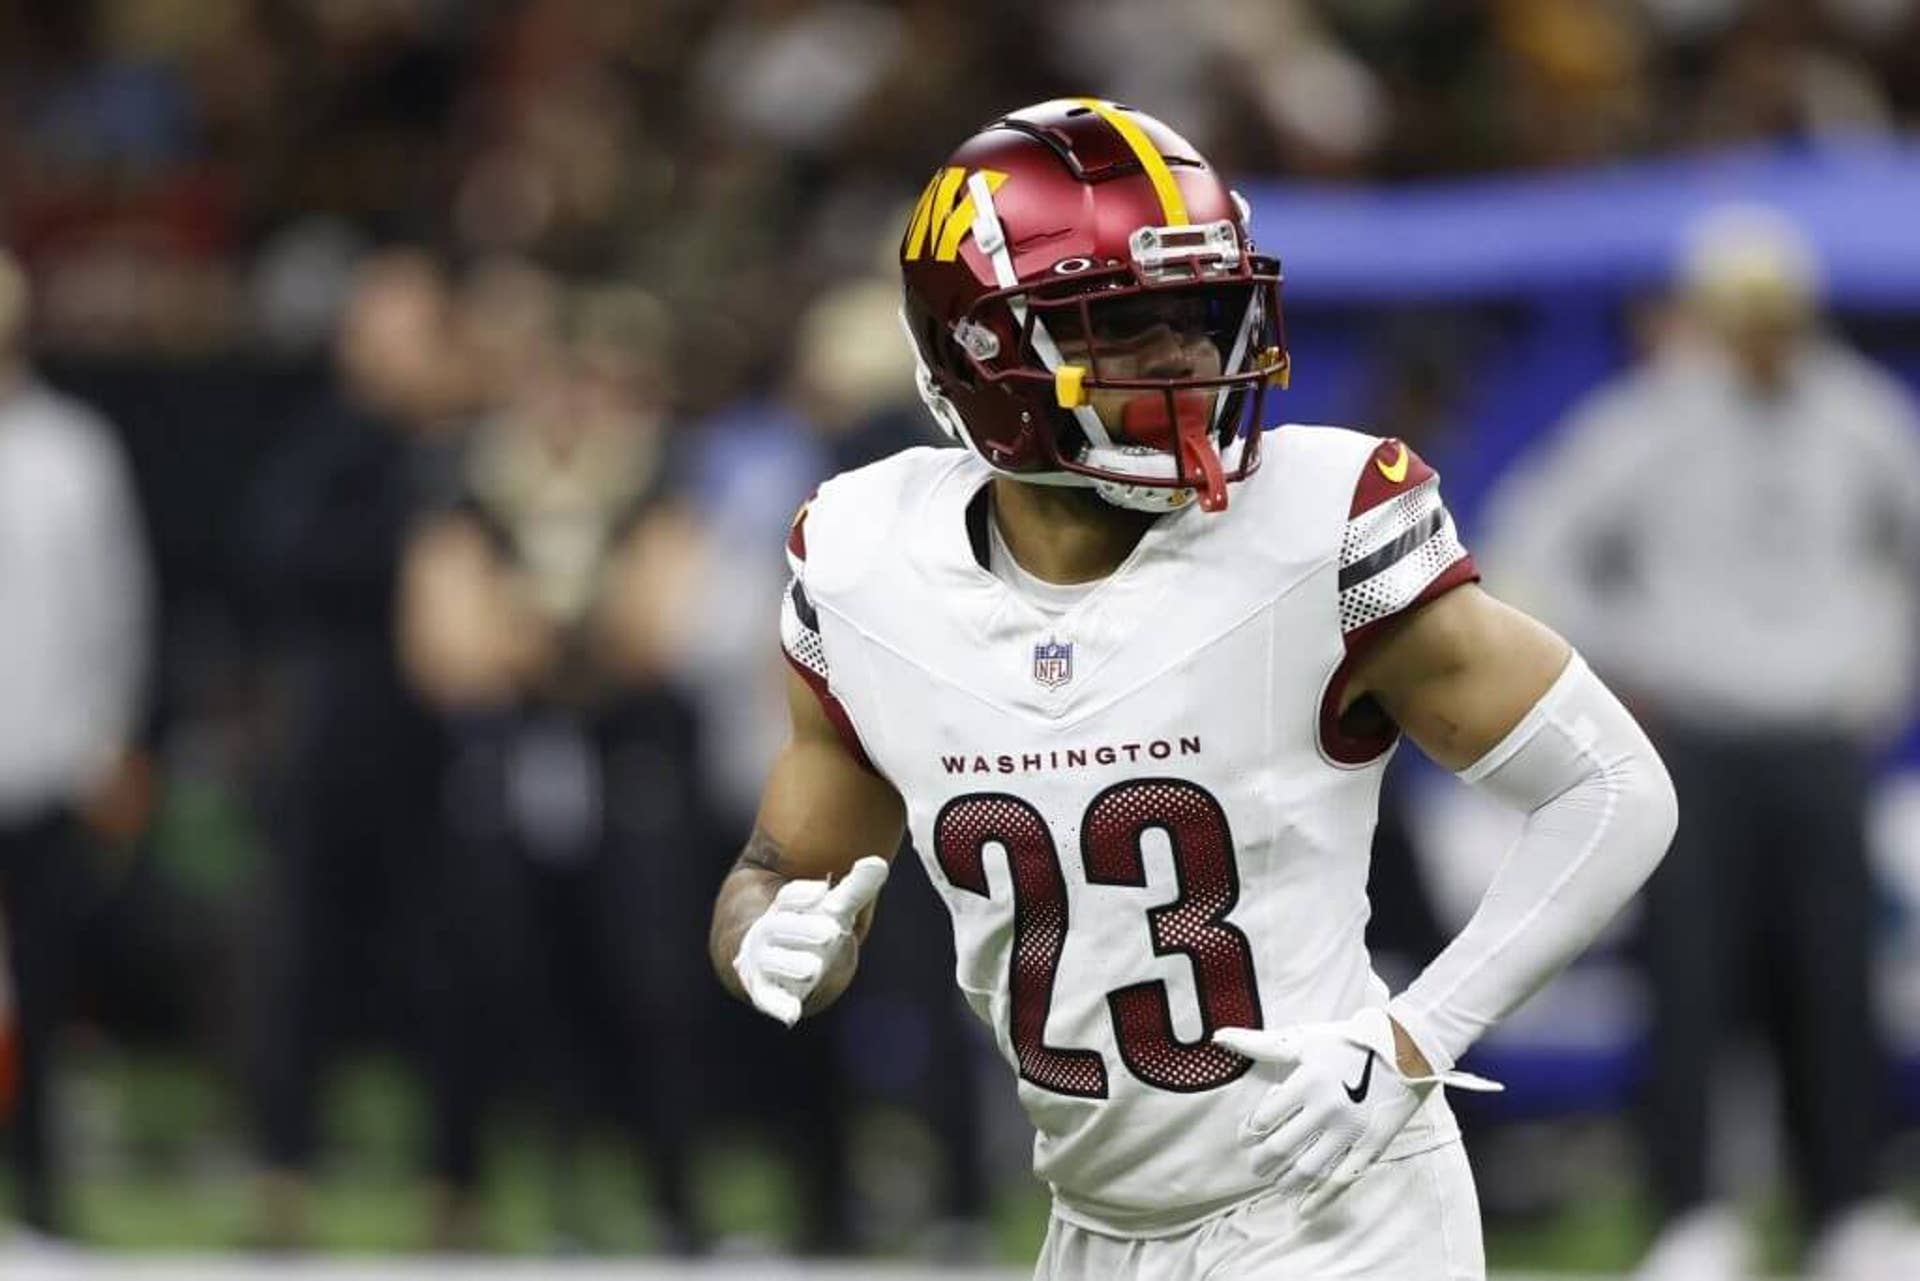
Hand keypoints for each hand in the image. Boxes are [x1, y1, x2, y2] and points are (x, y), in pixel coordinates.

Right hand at [732, 856, 888, 1026]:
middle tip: (831, 932)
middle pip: (780, 927)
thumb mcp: (834, 909)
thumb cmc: (811, 928)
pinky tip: (791, 1015)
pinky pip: (768, 997)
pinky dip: (779, 1005)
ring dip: (791, 964)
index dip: (802, 894)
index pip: (787, 898)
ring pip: (773, 961)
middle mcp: (769, 932)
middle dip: (803, 930)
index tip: (822, 891)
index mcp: (784, 909)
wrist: (778, 960)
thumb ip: (855, 889)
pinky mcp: (764, 989)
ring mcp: (765, 961)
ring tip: (813, 968)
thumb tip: (878, 862)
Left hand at [1213, 1008, 1499, 1217]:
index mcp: (1306, 1082)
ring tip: (1276, 1185)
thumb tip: (1218, 1036)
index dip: (1249, 1131)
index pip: (1264, 1119)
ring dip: (1286, 1183)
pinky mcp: (1371, 1146)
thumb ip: (1261, 1044)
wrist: (1407, 1049)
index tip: (1246, 1136)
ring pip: (1308, 1169)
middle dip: (1262, 1162)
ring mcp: (1350, 1131)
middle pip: (1281, 1147)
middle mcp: (1326, 1109)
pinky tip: (1304, 1212)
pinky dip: (1321, 1200)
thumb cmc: (1349, 1041)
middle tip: (1256, 1166)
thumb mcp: (1305, 1039)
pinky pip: (1342, 1180)